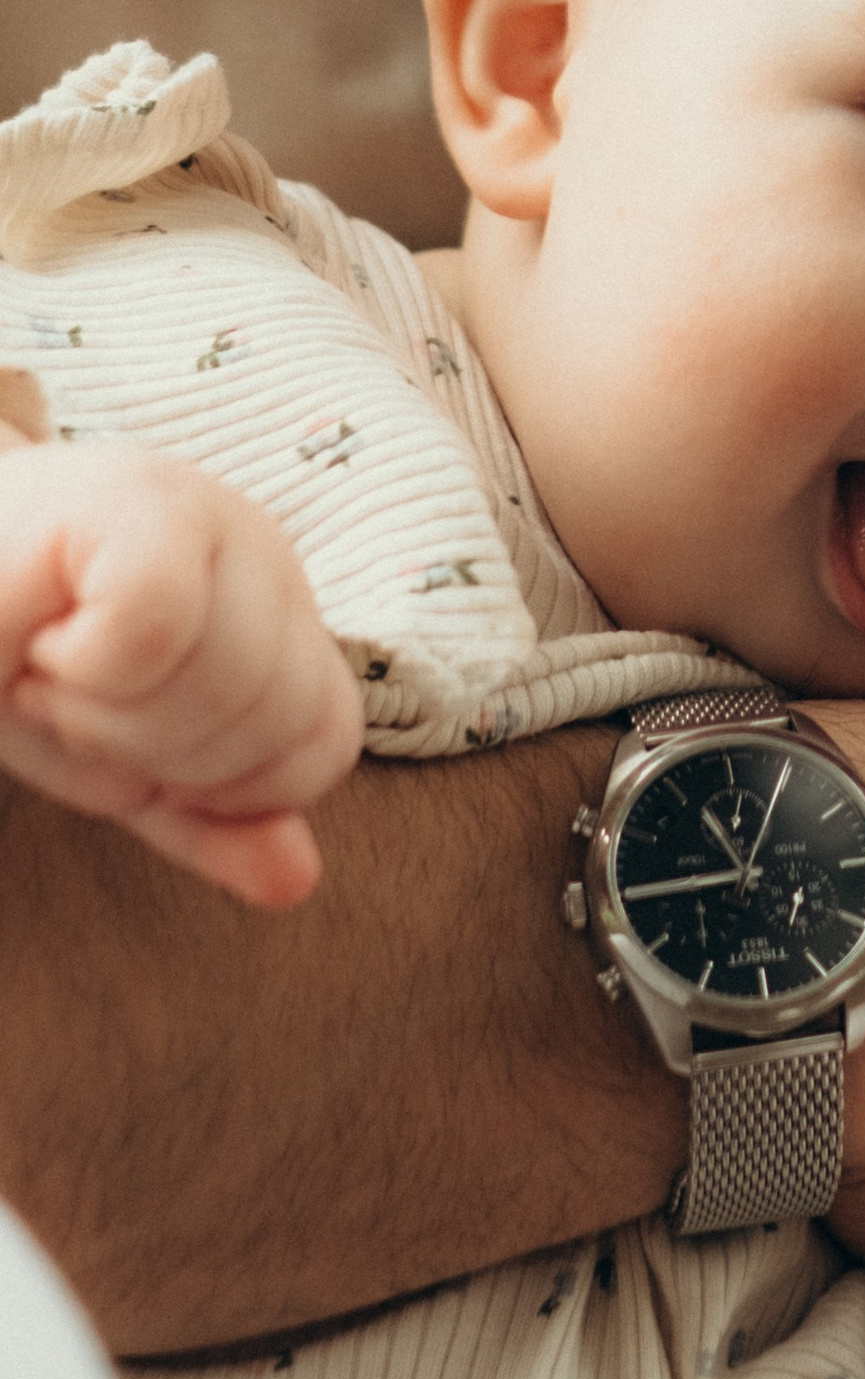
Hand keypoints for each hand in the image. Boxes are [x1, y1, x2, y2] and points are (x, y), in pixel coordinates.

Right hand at [0, 440, 362, 907]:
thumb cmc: (23, 654)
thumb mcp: (122, 753)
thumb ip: (210, 815)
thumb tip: (295, 880)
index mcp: (279, 612)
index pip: (320, 743)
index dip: (222, 785)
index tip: (128, 746)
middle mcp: (263, 549)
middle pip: (272, 719)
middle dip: (151, 749)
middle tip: (73, 701)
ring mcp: (208, 511)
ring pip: (219, 680)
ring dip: (104, 712)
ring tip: (50, 666)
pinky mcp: (136, 497)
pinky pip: (153, 627)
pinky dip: (81, 664)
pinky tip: (40, 634)